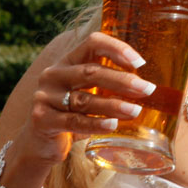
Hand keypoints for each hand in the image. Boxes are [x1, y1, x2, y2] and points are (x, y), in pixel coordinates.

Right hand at [22, 31, 156, 164]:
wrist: (40, 144)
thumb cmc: (71, 115)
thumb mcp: (87, 94)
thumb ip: (107, 85)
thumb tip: (147, 86)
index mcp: (66, 61)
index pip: (92, 43)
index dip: (117, 49)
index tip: (140, 63)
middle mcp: (53, 74)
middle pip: (91, 71)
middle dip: (122, 80)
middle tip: (147, 89)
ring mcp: (45, 96)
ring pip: (84, 99)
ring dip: (113, 105)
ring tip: (136, 111)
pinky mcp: (42, 119)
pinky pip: (74, 121)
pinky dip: (96, 123)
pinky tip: (113, 125)